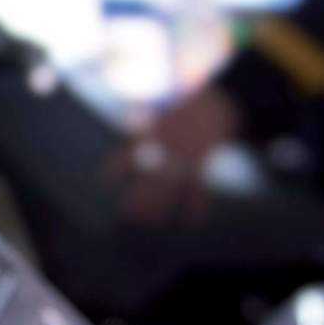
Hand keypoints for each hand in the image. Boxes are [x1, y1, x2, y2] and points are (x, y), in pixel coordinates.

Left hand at [104, 86, 240, 223]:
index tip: (105, 183)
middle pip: (148, 178)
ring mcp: (185, 157)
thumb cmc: (185, 104)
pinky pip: (200, 188)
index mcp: (152, 133)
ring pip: (170, 188)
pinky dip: (197, 206)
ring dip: (160, 206)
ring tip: (150, 222)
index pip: (128, 155)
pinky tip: (192, 221)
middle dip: (138, 198)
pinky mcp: (203, 164)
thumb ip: (143, 118)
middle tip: (128, 215)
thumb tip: (128, 121)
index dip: (116, 170)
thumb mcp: (161, 106)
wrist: (218, 102)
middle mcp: (166, 148)